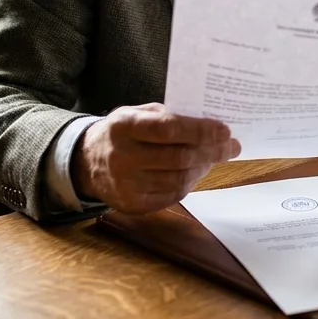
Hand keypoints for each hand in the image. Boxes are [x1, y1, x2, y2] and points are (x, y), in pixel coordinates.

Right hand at [74, 103, 240, 213]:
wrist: (86, 163)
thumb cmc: (121, 133)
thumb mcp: (136, 113)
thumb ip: (168, 116)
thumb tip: (210, 125)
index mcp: (123, 126)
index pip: (168, 129)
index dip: (200, 130)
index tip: (224, 130)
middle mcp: (122, 157)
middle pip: (178, 157)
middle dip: (211, 151)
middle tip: (231, 146)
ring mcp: (126, 185)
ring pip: (179, 179)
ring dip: (203, 167)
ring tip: (214, 157)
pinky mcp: (132, 205)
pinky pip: (172, 195)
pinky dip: (190, 183)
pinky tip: (196, 171)